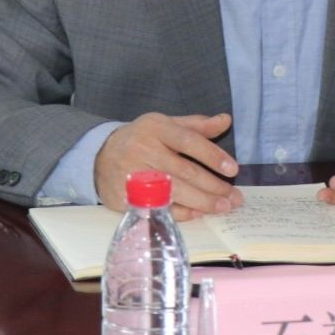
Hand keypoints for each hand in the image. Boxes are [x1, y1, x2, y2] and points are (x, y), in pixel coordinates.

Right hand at [95, 112, 241, 220]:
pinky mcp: (125, 196)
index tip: (233, 169)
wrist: (100, 156)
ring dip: (202, 202)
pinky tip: (197, 213)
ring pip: (174, 192)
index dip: (212, 156)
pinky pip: (158, 207)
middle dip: (213, 186)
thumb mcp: (166, 125)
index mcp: (156, 128)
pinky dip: (180, 212)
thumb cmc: (142, 138)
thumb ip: (197, 126)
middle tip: (234, 197)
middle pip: (184, 171)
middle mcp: (143, 150)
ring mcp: (133, 175)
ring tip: (223, 207)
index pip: (188, 141)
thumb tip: (226, 120)